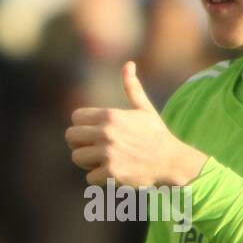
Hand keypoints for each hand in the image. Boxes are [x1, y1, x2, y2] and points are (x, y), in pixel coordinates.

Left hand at [65, 61, 207, 187]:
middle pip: (70, 137)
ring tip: (103, 161)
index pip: (76, 118)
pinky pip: (89, 177)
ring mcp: (108, 153)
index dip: (82, 127)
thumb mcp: (145, 109)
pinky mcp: (111, 173)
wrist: (172, 161)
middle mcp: (106, 132)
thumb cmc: (157, 135)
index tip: (93, 134)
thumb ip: (132, 88)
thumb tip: (129, 64)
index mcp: (110, 115)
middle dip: (79, 144)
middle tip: (94, 149)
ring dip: (87, 162)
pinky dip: (99, 178)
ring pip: (77, 157)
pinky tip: (113, 173)